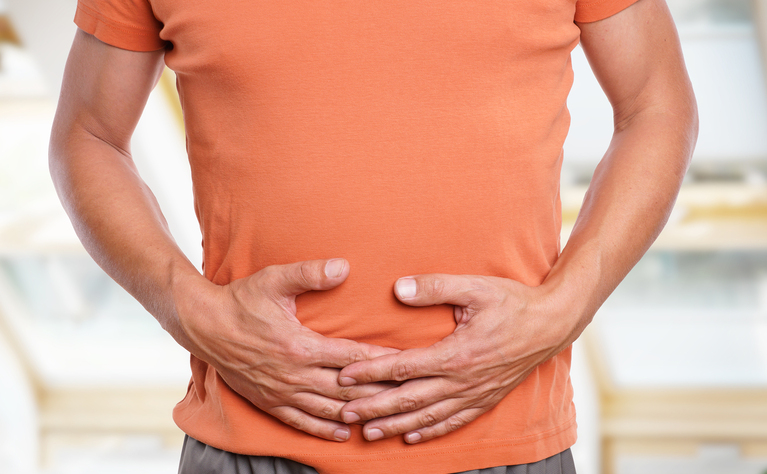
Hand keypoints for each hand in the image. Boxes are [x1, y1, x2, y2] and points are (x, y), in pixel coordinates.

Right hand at [178, 258, 398, 441]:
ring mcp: (281, 393)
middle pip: (347, 389)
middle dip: (378, 391)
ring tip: (384, 414)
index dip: (382, 361)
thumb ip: (310, 274)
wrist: (204, 325)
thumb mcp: (275, 280)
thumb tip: (344, 267)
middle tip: (406, 392)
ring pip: (328, 409)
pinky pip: (301, 422)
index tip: (406, 361)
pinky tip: (343, 432)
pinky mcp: (269, 403)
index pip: (352, 357)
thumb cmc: (241, 299)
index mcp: (300, 346)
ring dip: (357, 413)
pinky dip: (324, 429)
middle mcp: (293, 375)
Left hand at [338, 274, 578, 443]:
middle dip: (374, 408)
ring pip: (427, 417)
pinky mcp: (485, 400)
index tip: (344, 376)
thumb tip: (398, 288)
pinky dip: (430, 432)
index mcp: (456, 355)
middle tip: (345, 413)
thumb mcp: (474, 287)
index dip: (371, 373)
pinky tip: (411, 438)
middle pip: (409, 400)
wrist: (551, 324)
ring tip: (368, 433)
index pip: (403, 368)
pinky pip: (453, 422)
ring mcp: (474, 394)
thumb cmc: (512, 302)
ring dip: (396, 427)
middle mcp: (462, 381)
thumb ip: (435, 287)